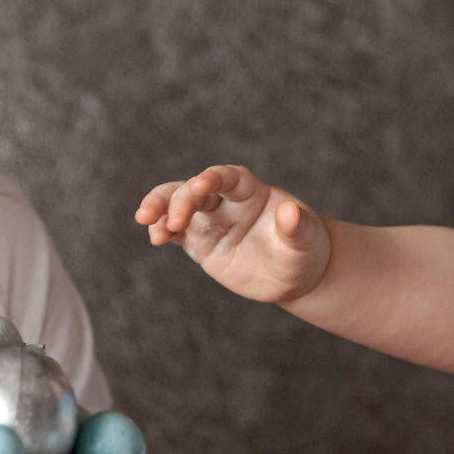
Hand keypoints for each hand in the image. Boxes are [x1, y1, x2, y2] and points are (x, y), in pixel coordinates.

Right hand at [135, 164, 330, 304]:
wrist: (293, 275)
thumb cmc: (304, 250)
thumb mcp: (306, 240)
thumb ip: (298, 226)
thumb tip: (291, 211)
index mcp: (251, 190)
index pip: (228, 177)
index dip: (214, 177)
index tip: (200, 184)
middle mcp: (225, 200)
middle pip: (194, 190)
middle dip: (180, 200)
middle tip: (173, 220)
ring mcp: (208, 219)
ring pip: (176, 204)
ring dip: (159, 208)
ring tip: (146, 221)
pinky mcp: (198, 241)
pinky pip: (173, 231)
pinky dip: (161, 231)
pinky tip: (155, 237)